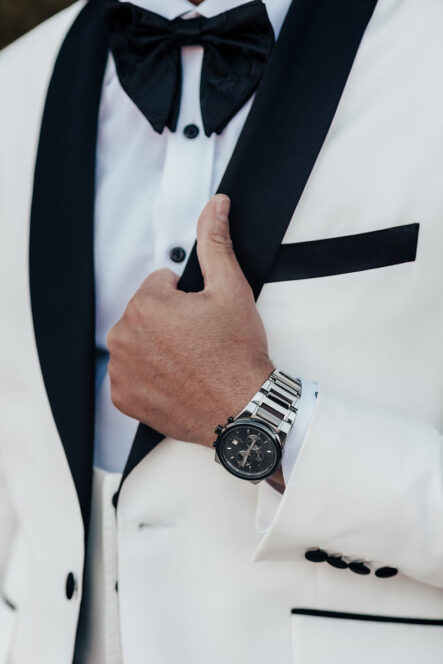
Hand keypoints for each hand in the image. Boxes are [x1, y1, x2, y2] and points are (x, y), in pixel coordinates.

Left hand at [107, 194, 274, 447]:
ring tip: (190, 362)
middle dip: (169, 322)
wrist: (243, 409)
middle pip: (146, 314)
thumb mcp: (231, 289)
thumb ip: (215, 241)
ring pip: (137, 342)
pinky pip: (131, 374)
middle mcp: (123, 336)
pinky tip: (176, 381)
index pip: (160, 286)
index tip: (202, 320)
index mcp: (146, 305)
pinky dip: (149, 376)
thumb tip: (215, 205)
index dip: (186, 300)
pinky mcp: (123, 397)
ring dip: (157, 348)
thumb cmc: (237, 354)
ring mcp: (121, 370)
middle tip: (199, 342)